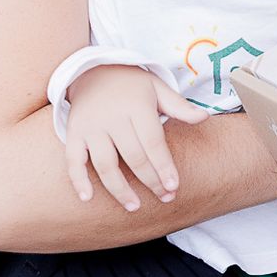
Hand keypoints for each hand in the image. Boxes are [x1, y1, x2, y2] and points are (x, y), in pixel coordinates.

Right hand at [61, 65, 207, 210]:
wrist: (93, 69)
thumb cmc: (132, 84)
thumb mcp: (157, 87)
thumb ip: (179, 106)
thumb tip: (203, 117)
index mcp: (136, 106)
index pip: (153, 142)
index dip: (164, 166)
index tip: (174, 186)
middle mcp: (112, 118)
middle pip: (133, 157)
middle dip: (150, 181)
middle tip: (165, 197)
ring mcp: (90, 127)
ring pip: (105, 164)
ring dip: (119, 189)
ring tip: (134, 206)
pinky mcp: (73, 134)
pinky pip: (73, 160)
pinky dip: (78, 180)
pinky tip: (88, 198)